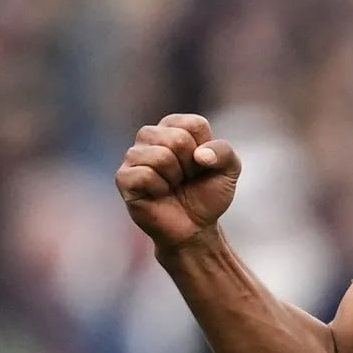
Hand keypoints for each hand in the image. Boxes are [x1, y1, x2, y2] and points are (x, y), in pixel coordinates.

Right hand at [115, 113, 240, 251]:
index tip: (202, 165)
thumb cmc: (208, 194)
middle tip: (187, 178)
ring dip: (175, 177)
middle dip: (191, 165)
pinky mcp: (123, 177)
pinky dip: (159, 188)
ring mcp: (134, 156)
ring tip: (173, 185)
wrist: (195, 227)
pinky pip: (144, 175)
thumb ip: (224, 152)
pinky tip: (159, 193)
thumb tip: (199, 154)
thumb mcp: (229, 170)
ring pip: (160, 156)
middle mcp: (151, 136)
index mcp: (175, 127)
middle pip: (177, 138)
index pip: (194, 125)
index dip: (206, 150)